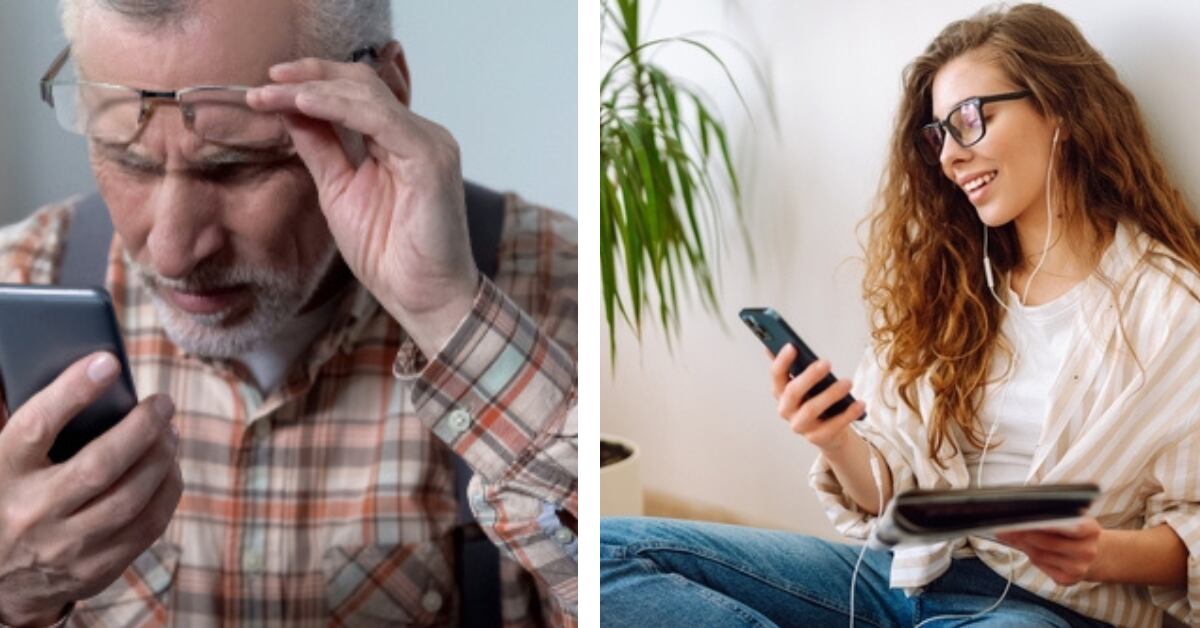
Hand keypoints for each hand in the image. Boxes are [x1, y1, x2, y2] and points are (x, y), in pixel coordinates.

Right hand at [0, 353, 180, 625]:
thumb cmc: (11, 497)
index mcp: (2, 473)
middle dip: (142, 428)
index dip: (73, 390)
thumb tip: (102, 376)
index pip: (36, 426)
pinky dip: (166, 492)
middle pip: (99, 465)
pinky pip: (147, 527)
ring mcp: (63, 548)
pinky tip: (168, 470)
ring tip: (170, 433)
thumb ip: (44, 427)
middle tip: (163, 403)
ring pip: (131, 498)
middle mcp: (30, 512)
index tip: (108, 361)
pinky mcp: (94, 571)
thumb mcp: (6, 460)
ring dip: (162, 459)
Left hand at [246, 42, 479, 357]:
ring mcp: (429, 142)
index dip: (312, 80)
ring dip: (313, 89)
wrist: (423, 297)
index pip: (356, 92)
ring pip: (367, 94)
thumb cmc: (390, 255)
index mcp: (401, 140)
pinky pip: (379, 119)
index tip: (267, 85)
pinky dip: (338, 106)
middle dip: (309, 75)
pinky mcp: (431, 157)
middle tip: (264, 82)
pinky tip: (303, 104)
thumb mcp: (339, 191)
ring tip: (271, 92)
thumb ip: (321, 149)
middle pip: (362, 82)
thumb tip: (289, 110)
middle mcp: (420, 133)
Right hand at [769, 344, 865, 450]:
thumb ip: (797, 367)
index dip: (781, 361)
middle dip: (809, 376)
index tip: (792, 346)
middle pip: (792, 392)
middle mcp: (786, 410)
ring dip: (830, 395)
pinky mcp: (817, 438)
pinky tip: (860, 403)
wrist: (829, 433)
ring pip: (811, 409)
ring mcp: (800, 425)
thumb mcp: (808, 384)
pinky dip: (847, 414)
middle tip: (826, 363)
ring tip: (848, 382)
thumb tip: (785, 343)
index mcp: (781, 393)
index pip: (776, 375)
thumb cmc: (817, 401)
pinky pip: (832, 426)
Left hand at [996, 518, 1101, 585]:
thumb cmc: (1070, 532)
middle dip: (1024, 533)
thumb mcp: (1067, 520)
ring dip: (1023, 544)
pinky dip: (1030, 556)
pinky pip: (1041, 566)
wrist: (1090, 555)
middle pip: (1049, 542)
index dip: (1048, 523)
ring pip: (1040, 554)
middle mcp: (1088, 550)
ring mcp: (1079, 568)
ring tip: (1009, 534)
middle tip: (1005, 526)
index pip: (1072, 526)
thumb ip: (1045, 516)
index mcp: (1091, 530)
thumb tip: (1012, 513)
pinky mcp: (1069, 580)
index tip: (1025, 518)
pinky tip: (1025, 548)